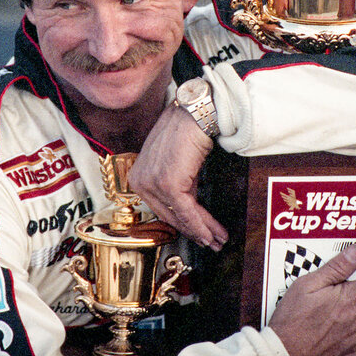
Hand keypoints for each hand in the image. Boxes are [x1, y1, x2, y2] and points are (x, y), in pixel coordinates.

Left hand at [128, 104, 227, 250]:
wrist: (195, 113)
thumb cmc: (186, 129)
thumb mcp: (176, 162)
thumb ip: (178, 184)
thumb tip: (189, 207)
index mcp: (138, 175)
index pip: (161, 207)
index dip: (182, 223)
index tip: (198, 233)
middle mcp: (140, 180)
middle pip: (170, 215)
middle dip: (194, 231)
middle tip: (210, 241)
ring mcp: (152, 183)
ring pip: (180, 216)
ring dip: (202, 231)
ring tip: (217, 240)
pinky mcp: (168, 184)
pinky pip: (187, 211)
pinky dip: (201, 225)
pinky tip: (212, 233)